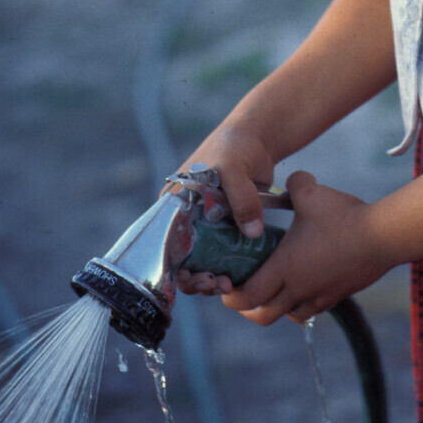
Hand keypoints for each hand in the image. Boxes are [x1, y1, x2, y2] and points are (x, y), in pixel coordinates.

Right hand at [169, 120, 276, 297]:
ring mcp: (206, 224)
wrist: (258, 138)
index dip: (173, 265)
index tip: (193, 276)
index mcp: (174, 202)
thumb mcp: (232, 168)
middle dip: (193, 277)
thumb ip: (241, 198)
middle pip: (180, 257)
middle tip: (215, 284)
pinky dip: (226, 269)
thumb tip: (251, 232)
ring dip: (210, 278)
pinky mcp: (226, 228)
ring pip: (200, 261)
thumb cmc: (236, 147)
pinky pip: (222, 255)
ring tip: (226, 285)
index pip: (163, 241)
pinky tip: (235, 279)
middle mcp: (185, 216)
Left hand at [222, 170, 389, 324]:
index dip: (231, 296)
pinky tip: (305, 281)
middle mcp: (298, 288)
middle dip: (249, 309)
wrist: (384, 236)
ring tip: (275, 285)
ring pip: (289, 315)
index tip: (227, 284)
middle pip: (262, 317)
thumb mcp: (311, 192)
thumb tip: (292, 179)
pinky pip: (311, 308)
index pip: (246, 297)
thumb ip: (294, 183)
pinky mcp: (337, 295)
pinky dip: (301, 302)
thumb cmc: (343, 216)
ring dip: (277, 306)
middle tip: (246, 289)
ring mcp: (319, 295)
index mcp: (285, 267)